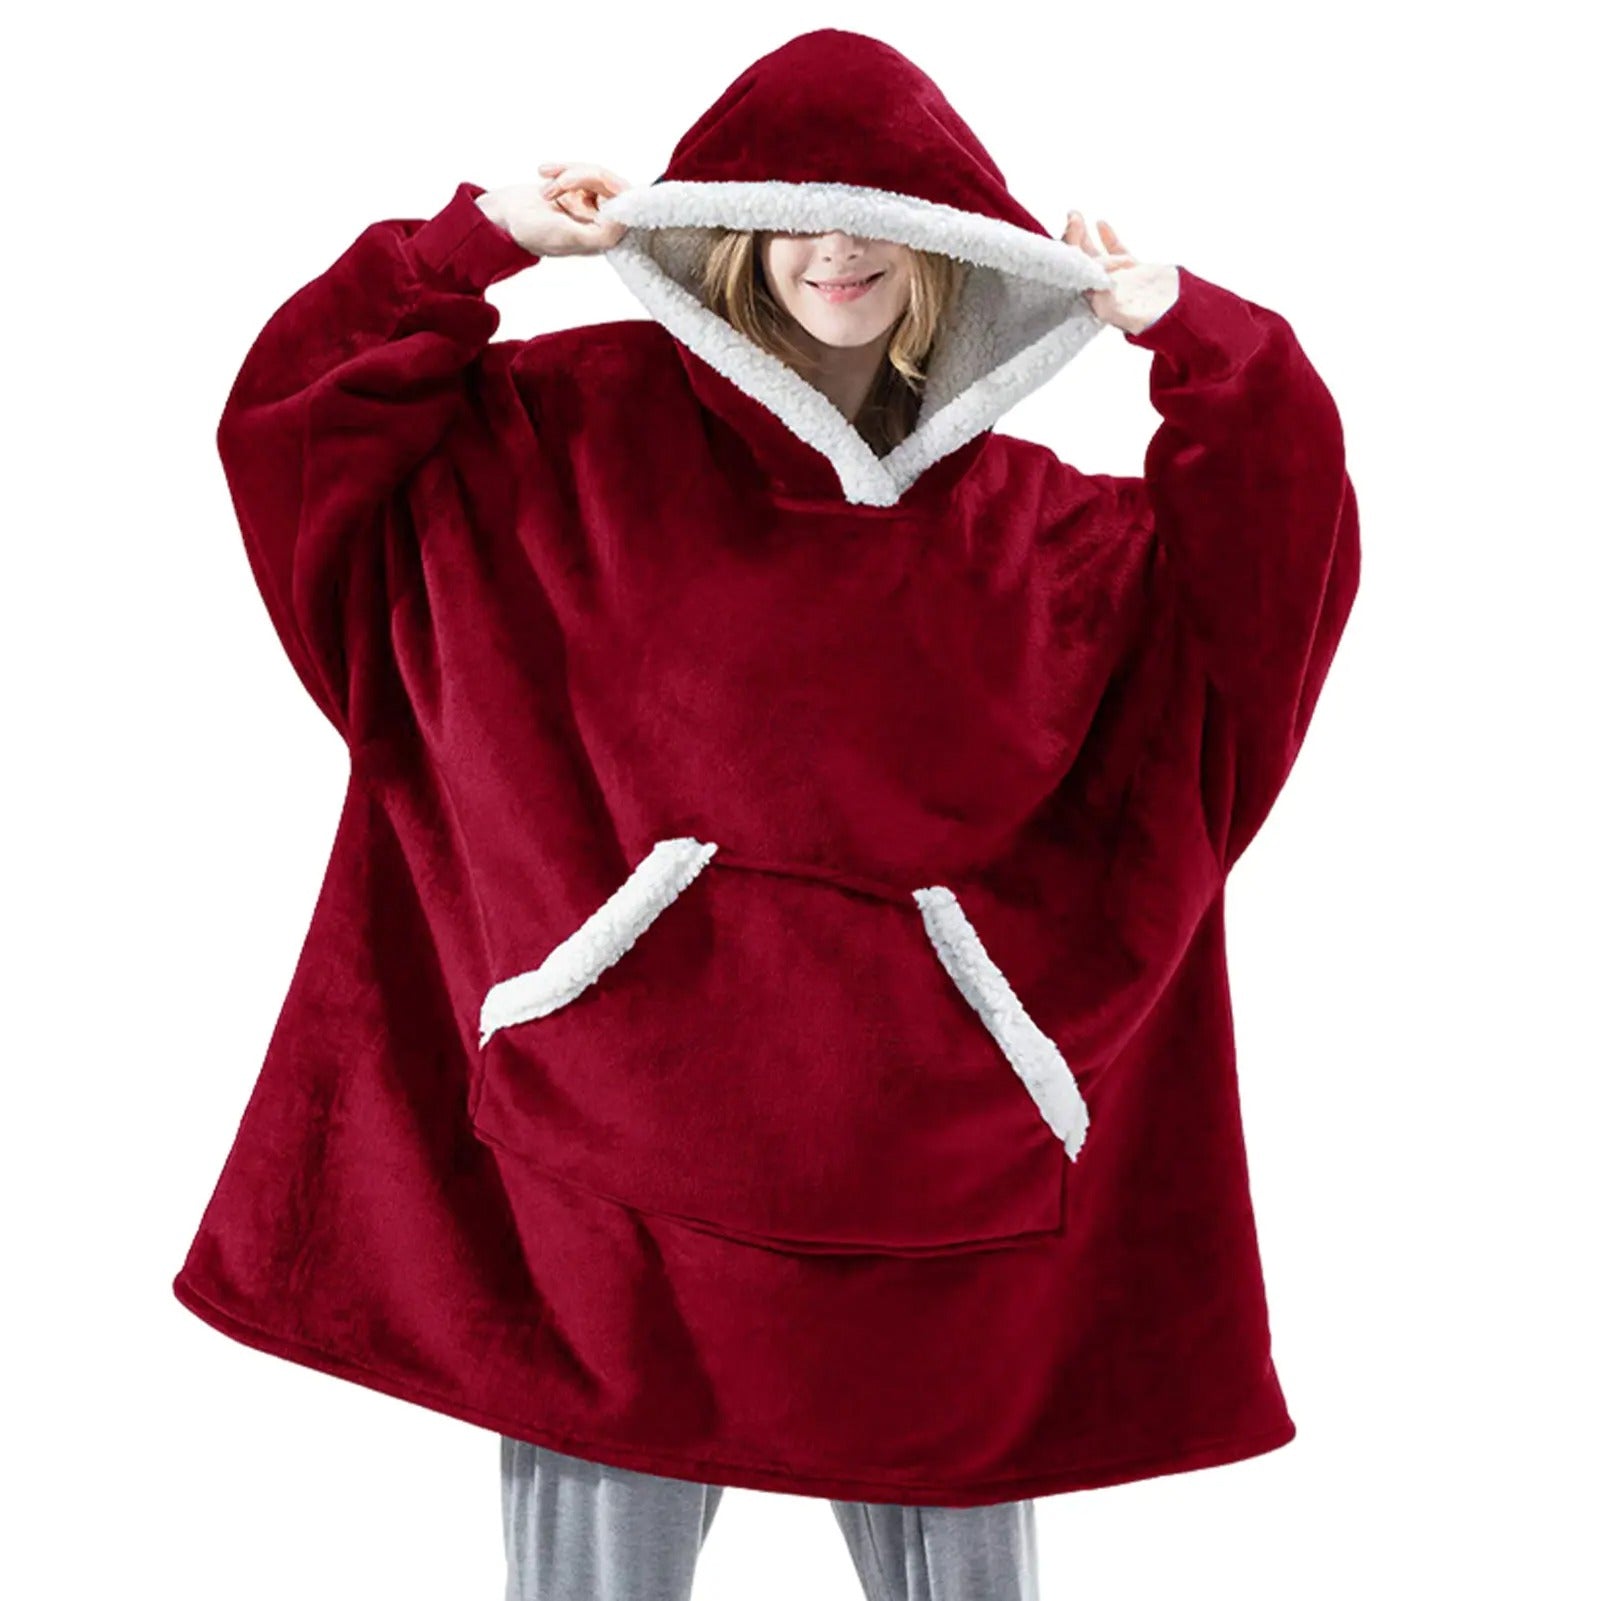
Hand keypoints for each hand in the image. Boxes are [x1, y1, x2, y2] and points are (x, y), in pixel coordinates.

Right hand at [476, 162, 632, 256]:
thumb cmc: (529, 232)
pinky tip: (543, 173)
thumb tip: (625, 222)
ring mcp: (587, 206)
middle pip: (611, 186)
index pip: (624, 206)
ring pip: (595, 175)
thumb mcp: (567, 236)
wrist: (501, 216)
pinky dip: (561, 168)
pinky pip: (580, 169)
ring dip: (568, 173)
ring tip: (547, 187)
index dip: (613, 188)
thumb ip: (600, 233)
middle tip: (561, 180)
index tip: (597, 179)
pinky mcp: (575, 191)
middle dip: (584, 176)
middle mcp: (598, 222)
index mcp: (602, 237)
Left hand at [1062, 212, 1178, 335]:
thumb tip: (1081, 254)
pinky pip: (1116, 251)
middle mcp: (1101, 289)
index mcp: (1090, 299)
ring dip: (1085, 236)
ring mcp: (1117, 278)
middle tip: (1071, 216)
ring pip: (1096, 253)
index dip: (1067, 250)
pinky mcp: (1133, 269)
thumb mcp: (1105, 293)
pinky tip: (1100, 224)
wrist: (1168, 309)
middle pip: (1081, 260)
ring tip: (1076, 216)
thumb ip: (1093, 274)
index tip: (1067, 229)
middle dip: (1073, 238)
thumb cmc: (1135, 311)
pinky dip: (1108, 238)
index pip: (1071, 271)